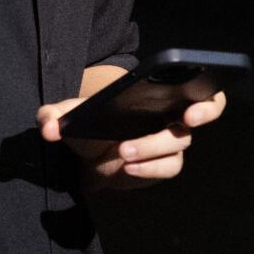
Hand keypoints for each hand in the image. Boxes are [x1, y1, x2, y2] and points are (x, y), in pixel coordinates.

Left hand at [37, 92, 226, 190]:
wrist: (87, 158)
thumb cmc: (88, 125)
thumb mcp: (69, 115)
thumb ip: (55, 115)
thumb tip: (48, 126)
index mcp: (160, 92)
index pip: (199, 85)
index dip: (206, 90)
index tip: (194, 98)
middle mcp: (172, 114)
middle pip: (203, 110)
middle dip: (203, 111)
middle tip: (187, 118)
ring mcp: (170, 141)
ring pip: (179, 143)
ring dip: (154, 147)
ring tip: (125, 152)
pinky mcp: (163, 165)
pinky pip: (168, 167)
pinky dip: (150, 168)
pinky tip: (128, 167)